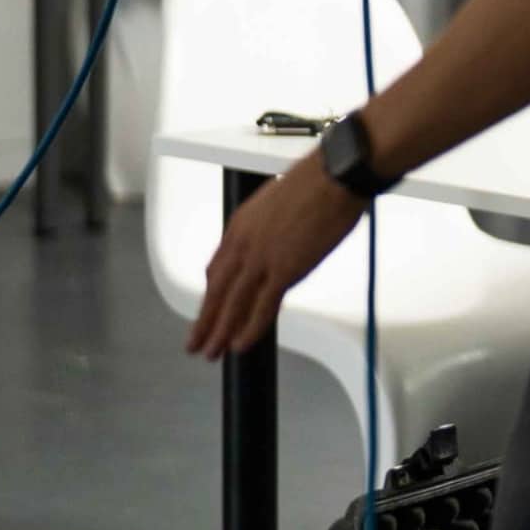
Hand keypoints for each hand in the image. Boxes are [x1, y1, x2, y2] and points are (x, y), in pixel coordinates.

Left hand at [185, 156, 368, 357]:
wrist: (335, 176)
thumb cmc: (317, 182)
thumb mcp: (278, 202)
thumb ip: (270, 226)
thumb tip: (280, 239)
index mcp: (240, 226)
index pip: (217, 268)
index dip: (211, 294)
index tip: (209, 309)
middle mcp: (243, 244)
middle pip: (217, 290)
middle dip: (204, 320)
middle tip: (195, 343)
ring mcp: (262, 258)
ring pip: (232, 303)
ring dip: (220, 331)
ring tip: (211, 353)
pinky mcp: (284, 269)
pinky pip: (262, 306)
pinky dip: (250, 328)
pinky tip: (240, 344)